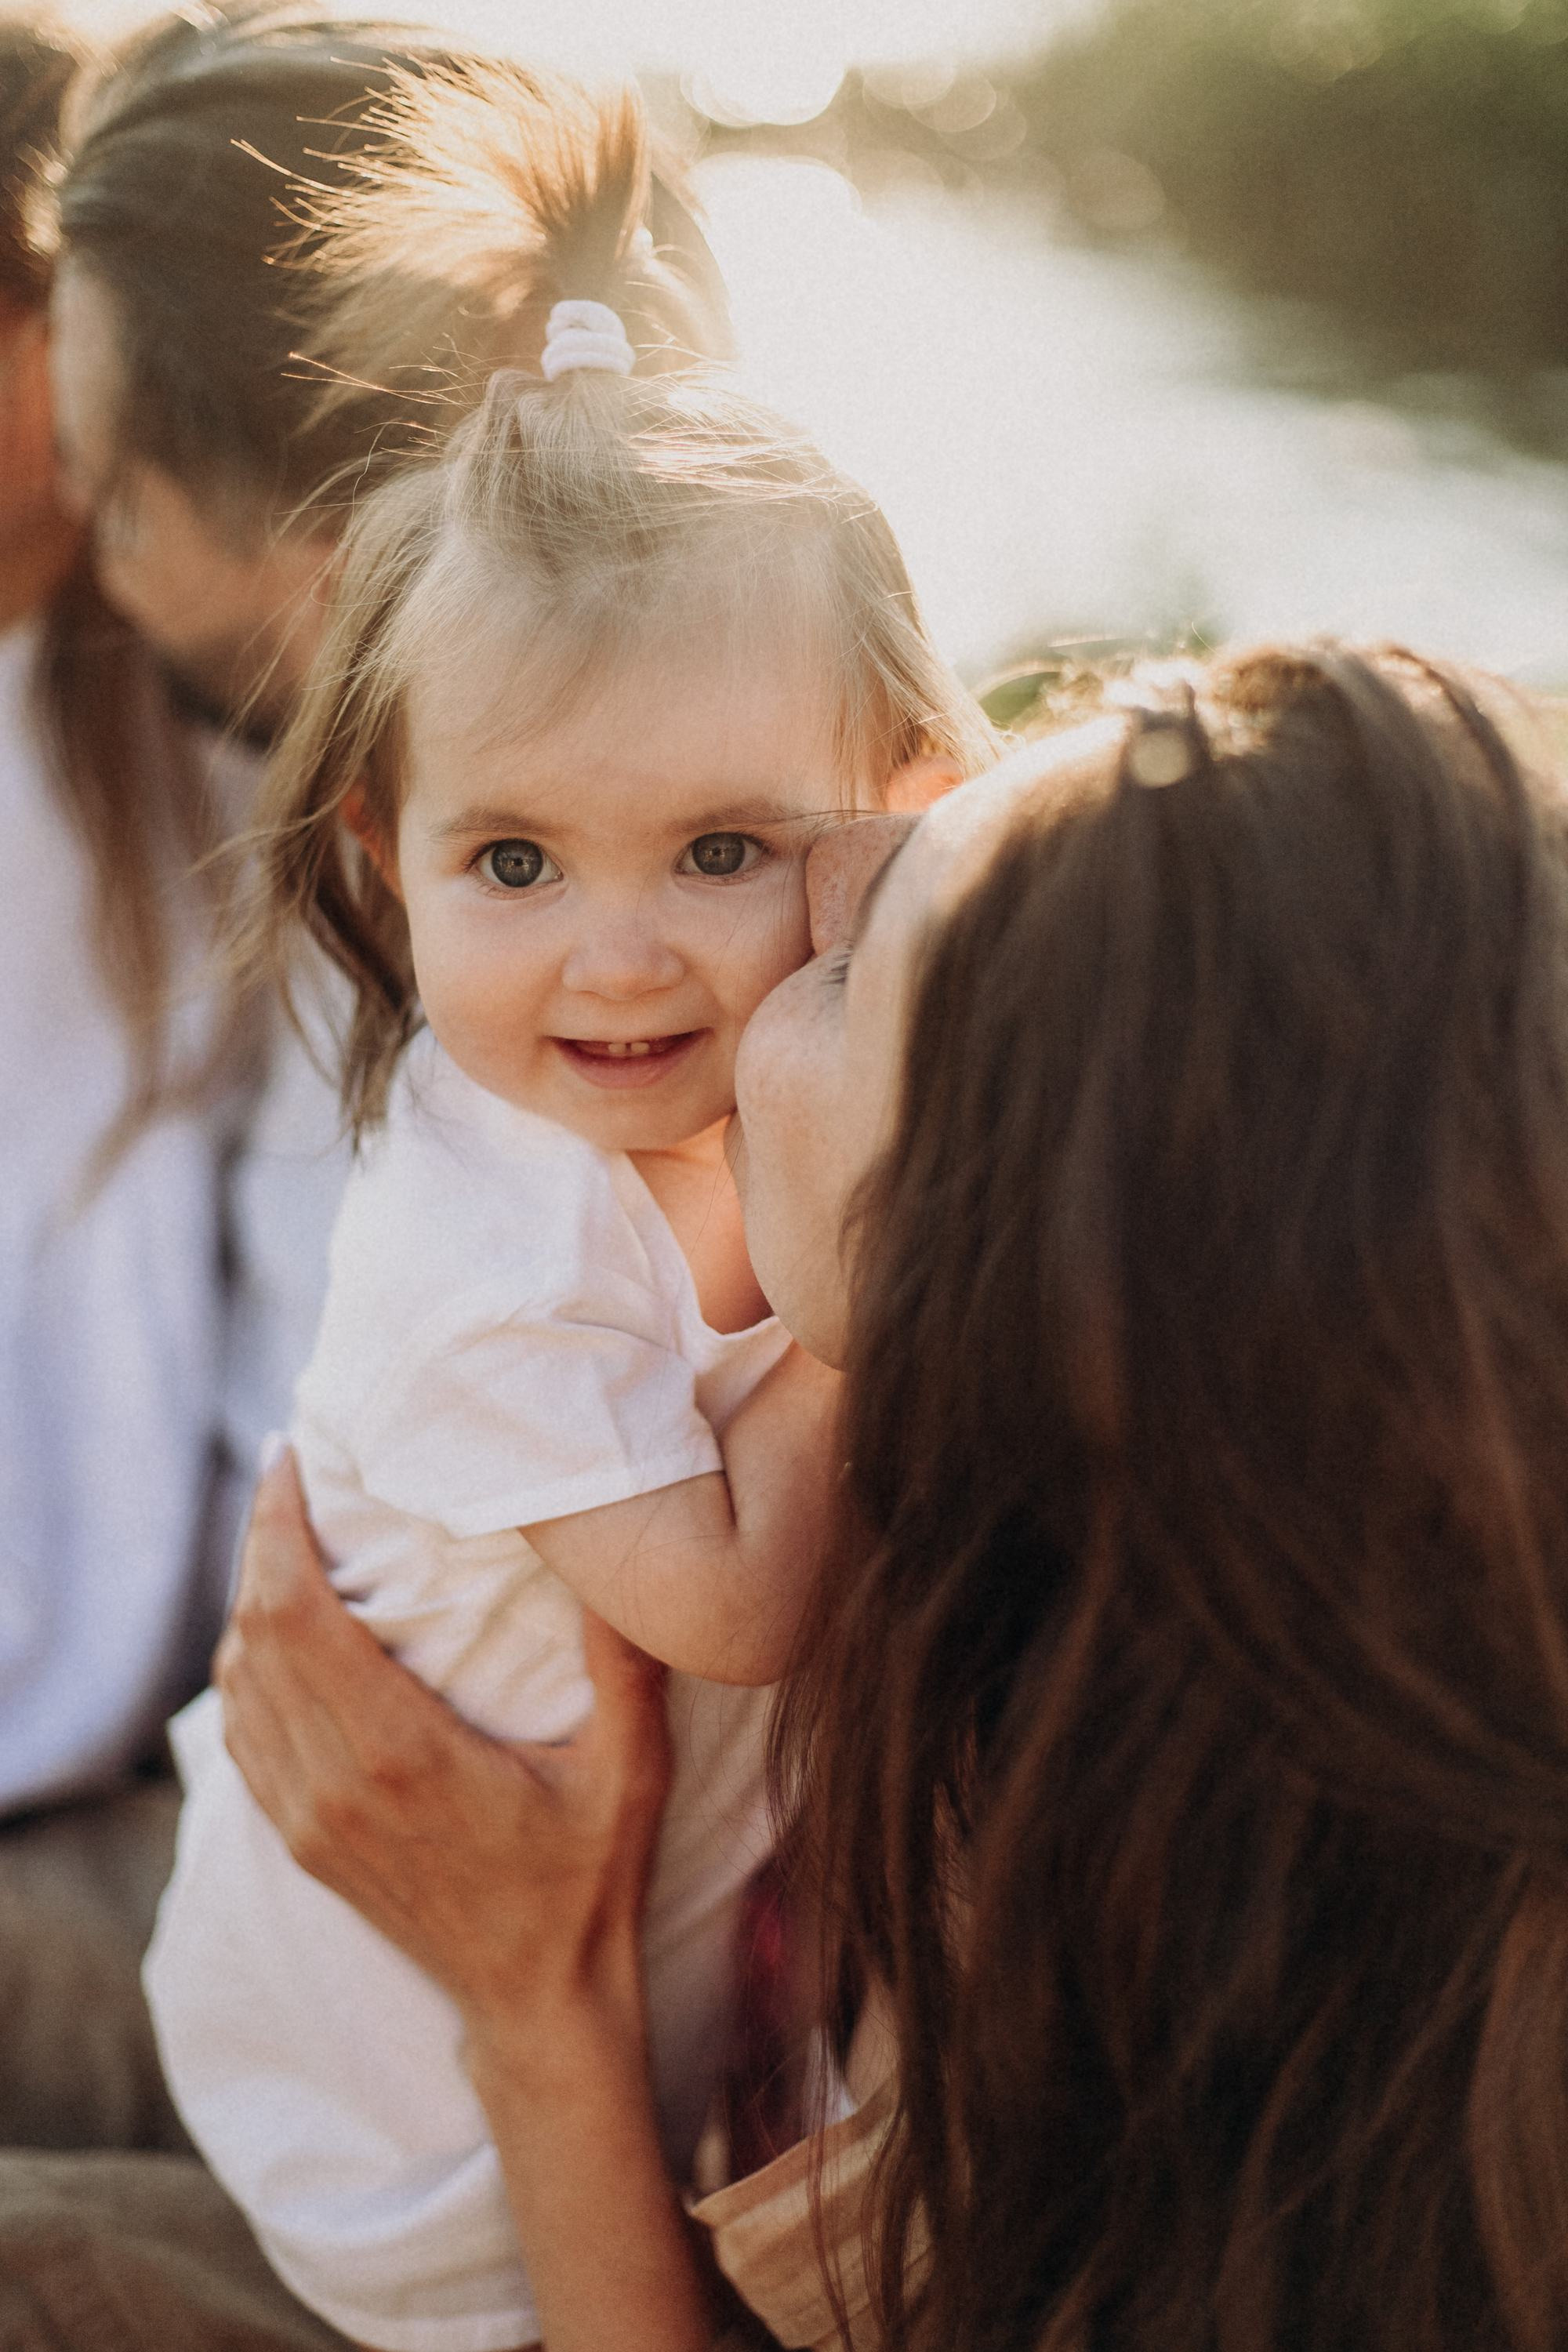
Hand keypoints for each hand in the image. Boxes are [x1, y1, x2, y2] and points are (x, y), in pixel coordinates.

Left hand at [215, 1448, 672, 2041]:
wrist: (537, 2004)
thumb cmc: (591, 1880)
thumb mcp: (633, 1769)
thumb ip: (624, 1665)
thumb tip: (620, 1559)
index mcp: (401, 1755)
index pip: (297, 1615)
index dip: (277, 1530)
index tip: (289, 1462)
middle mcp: (335, 1786)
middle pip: (255, 1634)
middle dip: (260, 1544)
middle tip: (289, 1475)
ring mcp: (308, 1820)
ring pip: (239, 1682)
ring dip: (250, 1601)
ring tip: (284, 1535)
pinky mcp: (302, 1842)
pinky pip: (244, 1734)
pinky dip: (247, 1667)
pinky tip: (274, 1628)